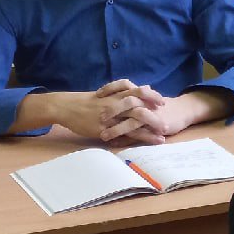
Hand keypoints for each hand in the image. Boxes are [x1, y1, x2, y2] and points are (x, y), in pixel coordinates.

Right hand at [13, 84, 162, 140]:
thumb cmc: (86, 101)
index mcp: (116, 93)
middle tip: (167, 122)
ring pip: (135, 120)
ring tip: (162, 136)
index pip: (139, 92)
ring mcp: (111, 116)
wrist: (67, 106)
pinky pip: (124, 133)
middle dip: (156, 114)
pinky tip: (144, 143)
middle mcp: (116, 102)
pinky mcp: (105, 127)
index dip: (152, 96)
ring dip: (150, 128)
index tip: (163, 102)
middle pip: (141, 105)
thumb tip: (140, 91)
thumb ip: (122, 93)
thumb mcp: (105, 94)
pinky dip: (136, 138)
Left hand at [98, 84, 231, 142]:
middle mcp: (145, 102)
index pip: (123, 85)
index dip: (110, 88)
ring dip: (117, 128)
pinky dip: (128, 138)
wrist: (181, 111)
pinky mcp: (157, 125)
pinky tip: (116, 143)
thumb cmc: (159, 106)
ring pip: (132, 119)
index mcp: (140, 93)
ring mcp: (151, 114)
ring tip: (104, 136)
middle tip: (98, 117)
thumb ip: (130, 97)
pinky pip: (140, 133)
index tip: (97, 95)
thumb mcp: (144, 98)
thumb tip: (109, 99)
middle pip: (126, 101)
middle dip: (112, 109)